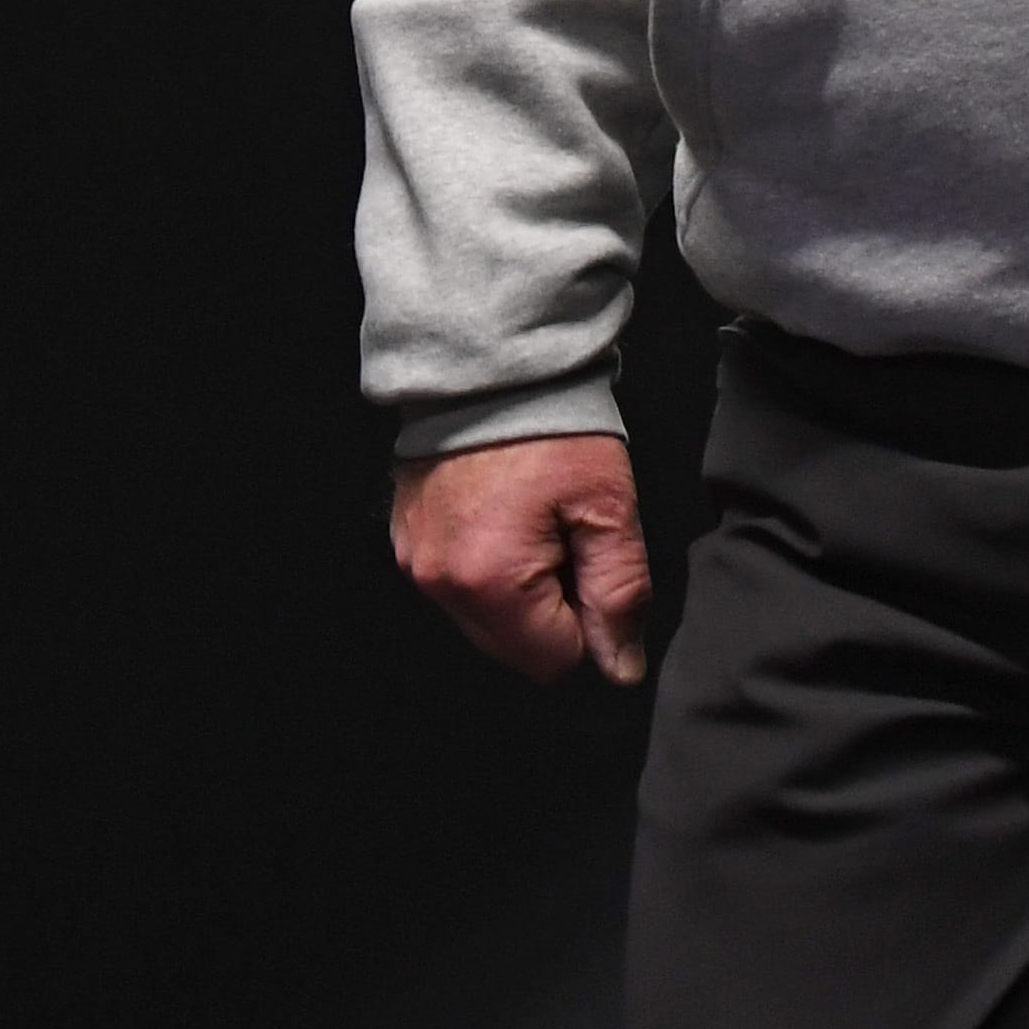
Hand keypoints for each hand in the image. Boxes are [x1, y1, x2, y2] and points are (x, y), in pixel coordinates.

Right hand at [389, 433, 651, 685]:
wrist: (490, 362)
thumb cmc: (551, 427)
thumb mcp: (608, 507)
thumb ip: (618, 593)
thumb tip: (621, 667)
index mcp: (489, 581)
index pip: (555, 660)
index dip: (587, 618)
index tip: (587, 557)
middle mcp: (440, 583)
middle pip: (515, 646)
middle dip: (550, 604)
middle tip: (562, 534)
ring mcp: (416, 562)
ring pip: (487, 618)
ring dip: (518, 586)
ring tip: (532, 518)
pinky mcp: (407, 539)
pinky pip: (458, 583)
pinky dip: (487, 563)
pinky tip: (503, 512)